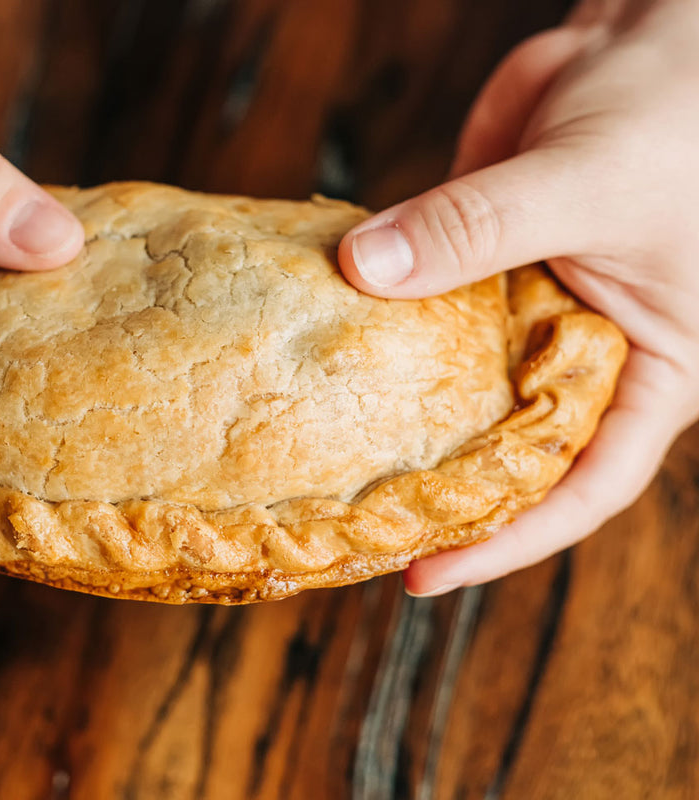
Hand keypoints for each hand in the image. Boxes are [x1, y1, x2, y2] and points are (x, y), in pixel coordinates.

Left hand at [337, 0, 698, 594]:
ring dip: (393, 410)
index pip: (582, 484)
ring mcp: (523, 311)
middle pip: (506, 447)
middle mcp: (583, 354)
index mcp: (649, 370)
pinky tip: (321, 347)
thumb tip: (365, 268)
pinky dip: (377, 324)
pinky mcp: (475, 263)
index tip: (427, 572)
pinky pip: (421, 308)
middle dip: (437, 489)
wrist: (656, 36)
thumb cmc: (676, 115)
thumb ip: (480, 227)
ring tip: (317, 460)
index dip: (510, 539)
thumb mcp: (589, 184)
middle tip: (349, 529)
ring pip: (453, 380)